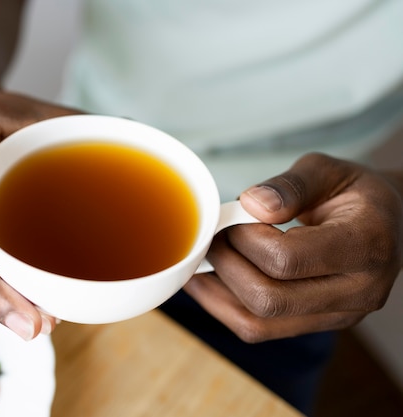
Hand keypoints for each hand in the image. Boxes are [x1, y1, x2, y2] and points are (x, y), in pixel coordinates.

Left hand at [184, 153, 402, 341]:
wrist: (386, 223)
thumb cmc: (354, 193)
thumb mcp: (327, 170)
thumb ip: (290, 186)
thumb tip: (250, 204)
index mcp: (366, 245)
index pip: (287, 259)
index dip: (245, 238)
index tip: (235, 216)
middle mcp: (359, 291)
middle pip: (269, 298)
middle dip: (227, 264)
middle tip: (215, 236)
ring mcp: (339, 315)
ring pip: (258, 322)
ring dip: (218, 290)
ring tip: (204, 259)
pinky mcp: (317, 324)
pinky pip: (259, 329)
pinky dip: (224, 306)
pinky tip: (206, 282)